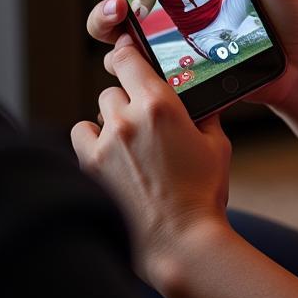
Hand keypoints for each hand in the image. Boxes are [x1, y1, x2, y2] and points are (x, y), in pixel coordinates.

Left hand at [70, 39, 232, 287]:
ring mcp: (105, 144)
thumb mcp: (217, 146)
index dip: (126, 55)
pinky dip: (92, 145)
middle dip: (127, 103)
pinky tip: (110, 159)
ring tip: (126, 146)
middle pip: (113, 91)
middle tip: (143, 124)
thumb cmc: (203, 195)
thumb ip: (203, 115)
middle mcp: (128, 119)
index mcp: (160, 105)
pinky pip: (81, 140)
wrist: (180, 243)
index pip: (128, 59)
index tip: (127, 56)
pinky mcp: (89, 169)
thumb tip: (197, 100)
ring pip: (94, 116)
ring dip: (107, 124)